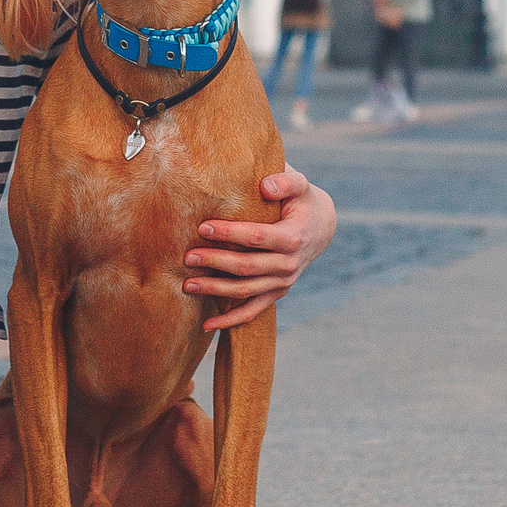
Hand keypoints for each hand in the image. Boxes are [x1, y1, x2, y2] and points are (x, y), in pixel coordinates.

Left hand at [186, 166, 337, 331]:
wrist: (320, 226)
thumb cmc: (301, 200)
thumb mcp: (300, 184)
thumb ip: (285, 180)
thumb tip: (264, 187)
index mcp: (293, 238)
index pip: (257, 237)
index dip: (230, 234)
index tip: (202, 227)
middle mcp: (289, 265)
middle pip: (247, 267)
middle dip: (215, 263)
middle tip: (187, 257)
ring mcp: (283, 282)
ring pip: (246, 291)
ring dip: (215, 290)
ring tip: (186, 285)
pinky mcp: (277, 292)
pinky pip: (253, 311)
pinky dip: (230, 320)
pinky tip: (207, 325)